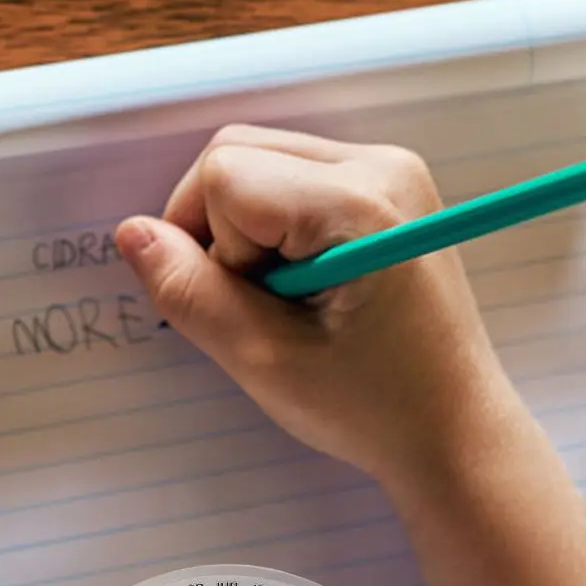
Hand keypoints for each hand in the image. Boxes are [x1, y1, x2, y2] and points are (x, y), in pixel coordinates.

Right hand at [116, 125, 524, 492]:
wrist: (453, 432)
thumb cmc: (372, 408)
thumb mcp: (265, 361)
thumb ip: (191, 293)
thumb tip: (132, 235)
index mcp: (358, 203)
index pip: (224, 175)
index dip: (208, 246)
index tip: (248, 311)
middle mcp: (380, 164)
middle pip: (239, 153)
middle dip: (219, 230)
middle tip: (259, 307)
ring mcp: (389, 170)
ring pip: (260, 163)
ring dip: (245, 232)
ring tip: (286, 301)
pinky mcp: (387, 188)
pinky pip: (292, 180)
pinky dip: (274, 231)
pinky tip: (304, 288)